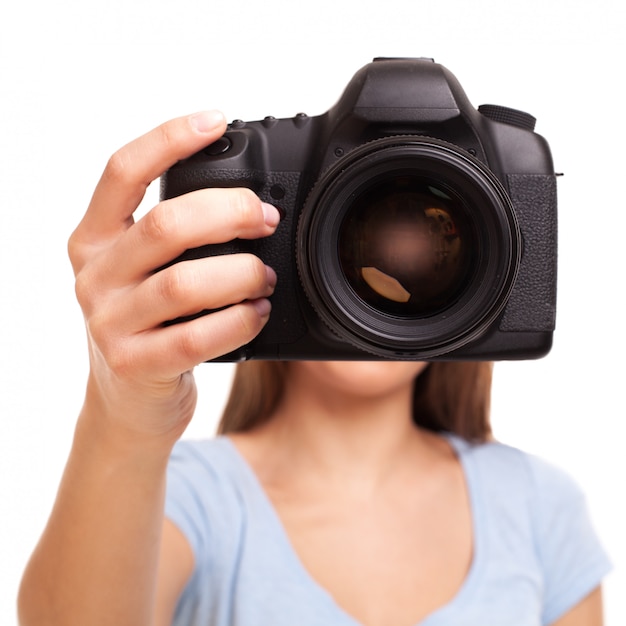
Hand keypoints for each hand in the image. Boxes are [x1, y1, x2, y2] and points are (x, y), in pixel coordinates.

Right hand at [68, 111, 279, 444]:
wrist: (129, 399)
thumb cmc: (150, 323)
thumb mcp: (144, 271)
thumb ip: (174, 238)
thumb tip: (247, 202)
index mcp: (95, 238)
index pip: (123, 172)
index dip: (169, 139)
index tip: (216, 121)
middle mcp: (94, 274)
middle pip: (167, 224)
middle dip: (231, 213)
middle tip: (266, 219)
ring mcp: (110, 322)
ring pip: (185, 283)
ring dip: (242, 273)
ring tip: (265, 275)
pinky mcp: (135, 364)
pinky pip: (198, 337)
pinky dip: (240, 320)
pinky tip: (258, 311)